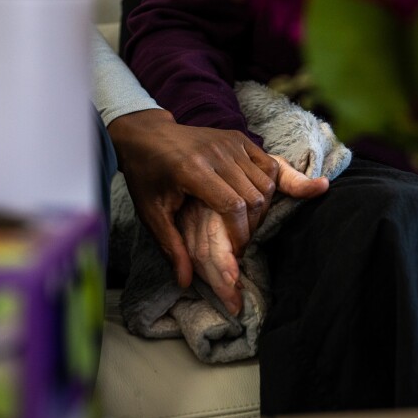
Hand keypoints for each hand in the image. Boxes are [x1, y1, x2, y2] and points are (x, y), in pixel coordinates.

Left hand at [108, 109, 325, 288]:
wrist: (147, 134)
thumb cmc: (147, 177)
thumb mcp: (151, 214)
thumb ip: (171, 247)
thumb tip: (185, 283)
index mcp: (192, 170)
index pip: (232, 206)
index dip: (240, 234)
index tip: (235, 252)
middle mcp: (216, 153)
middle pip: (254, 196)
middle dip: (252, 226)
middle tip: (241, 242)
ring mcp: (230, 142)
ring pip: (266, 181)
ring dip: (263, 208)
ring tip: (246, 224)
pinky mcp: (239, 137)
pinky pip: (268, 164)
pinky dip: (270, 185)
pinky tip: (257, 201)